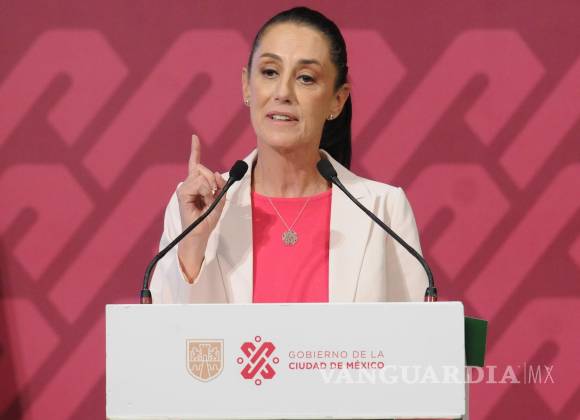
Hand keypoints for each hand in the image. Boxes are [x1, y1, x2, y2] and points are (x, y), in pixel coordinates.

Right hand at [175, 134, 224, 280]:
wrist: (200, 234)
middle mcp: (188, 184)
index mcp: (196, 184)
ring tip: (207, 201)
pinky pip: (198, 183)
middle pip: (202, 168)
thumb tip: (216, 173)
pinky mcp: (182, 193)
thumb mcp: (219, 200)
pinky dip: (205, 190)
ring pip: (202, 175)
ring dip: (210, 187)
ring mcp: (184, 188)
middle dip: (213, 179)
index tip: (194, 137)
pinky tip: (204, 199)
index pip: (195, 164)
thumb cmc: (208, 219)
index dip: (195, 150)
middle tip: (213, 195)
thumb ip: (219, 186)